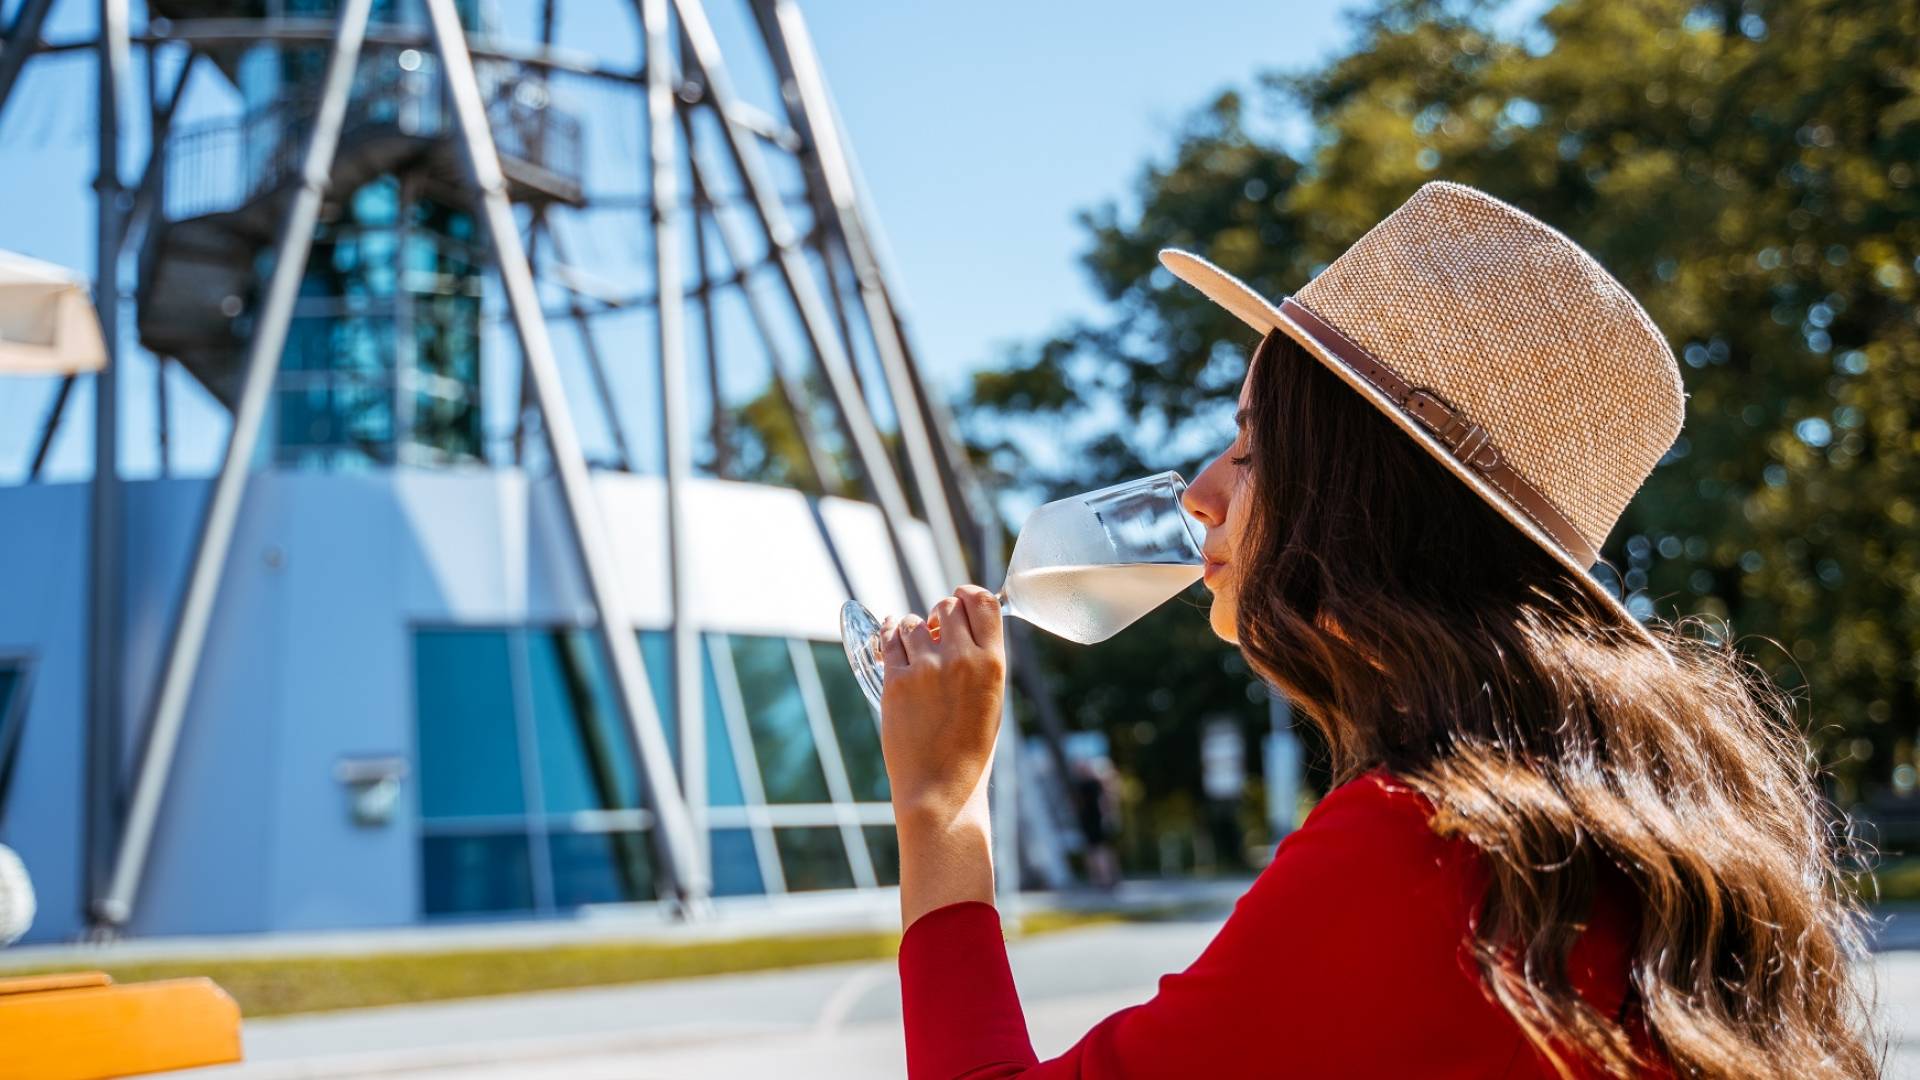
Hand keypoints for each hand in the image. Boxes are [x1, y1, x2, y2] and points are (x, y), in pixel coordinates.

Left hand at [878, 584, 1006, 824]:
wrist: (941, 789)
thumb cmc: (971, 750)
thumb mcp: (992, 700)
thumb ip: (980, 661)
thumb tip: (960, 626)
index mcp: (993, 664)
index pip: (984, 602)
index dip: (968, 594)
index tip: (959, 597)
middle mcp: (961, 659)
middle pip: (947, 606)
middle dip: (940, 614)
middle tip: (936, 631)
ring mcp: (926, 668)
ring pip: (914, 621)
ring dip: (913, 629)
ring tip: (917, 651)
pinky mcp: (896, 681)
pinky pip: (890, 640)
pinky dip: (891, 635)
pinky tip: (893, 637)